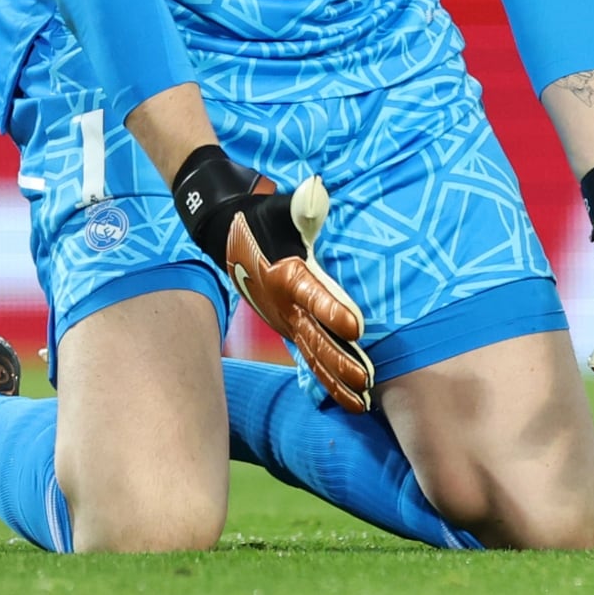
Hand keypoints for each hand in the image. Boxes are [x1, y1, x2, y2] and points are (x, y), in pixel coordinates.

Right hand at [171, 145, 373, 413]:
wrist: (227, 235)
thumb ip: (302, 206)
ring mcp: (286, 321)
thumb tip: (315, 191)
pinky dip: (326, 378)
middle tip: (366, 379)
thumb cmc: (264, 218)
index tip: (358, 326)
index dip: (333, 311)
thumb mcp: (280, 208)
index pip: (312, 295)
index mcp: (286, 275)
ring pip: (313, 356)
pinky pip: (309, 358)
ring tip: (361, 403)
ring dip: (336, 379)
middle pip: (315, 337)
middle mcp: (284, 305)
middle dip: (340, 360)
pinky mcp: (289, 328)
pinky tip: (347, 395)